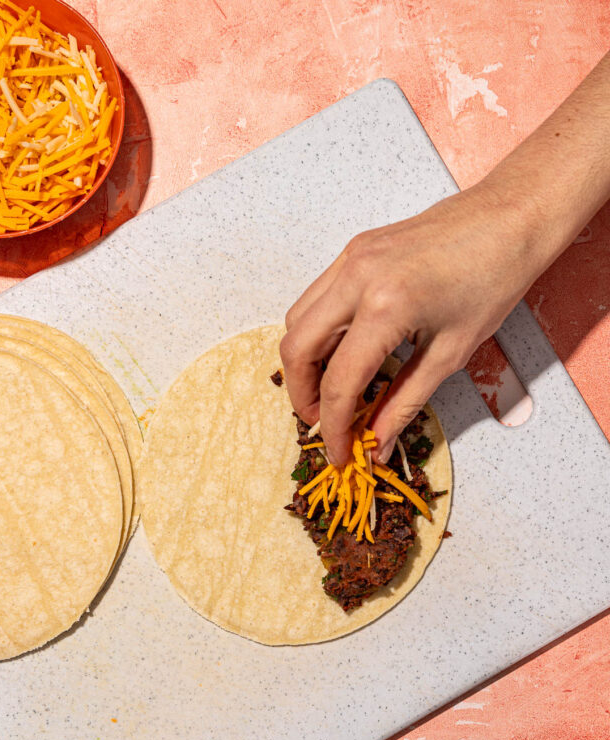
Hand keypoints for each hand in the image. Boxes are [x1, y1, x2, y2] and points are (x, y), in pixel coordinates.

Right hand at [280, 184, 544, 464]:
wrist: (510, 220)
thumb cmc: (494, 279)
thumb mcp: (450, 354)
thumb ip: (405, 403)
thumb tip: (378, 441)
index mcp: (386, 307)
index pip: (339, 382)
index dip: (333, 426)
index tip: (337, 452)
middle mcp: (357, 278)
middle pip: (297, 348)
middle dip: (302, 394)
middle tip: (323, 422)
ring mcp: (350, 259)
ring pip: (297, 320)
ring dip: (305, 362)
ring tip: (332, 390)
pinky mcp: (353, 251)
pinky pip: (316, 298)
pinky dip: (318, 332)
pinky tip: (343, 352)